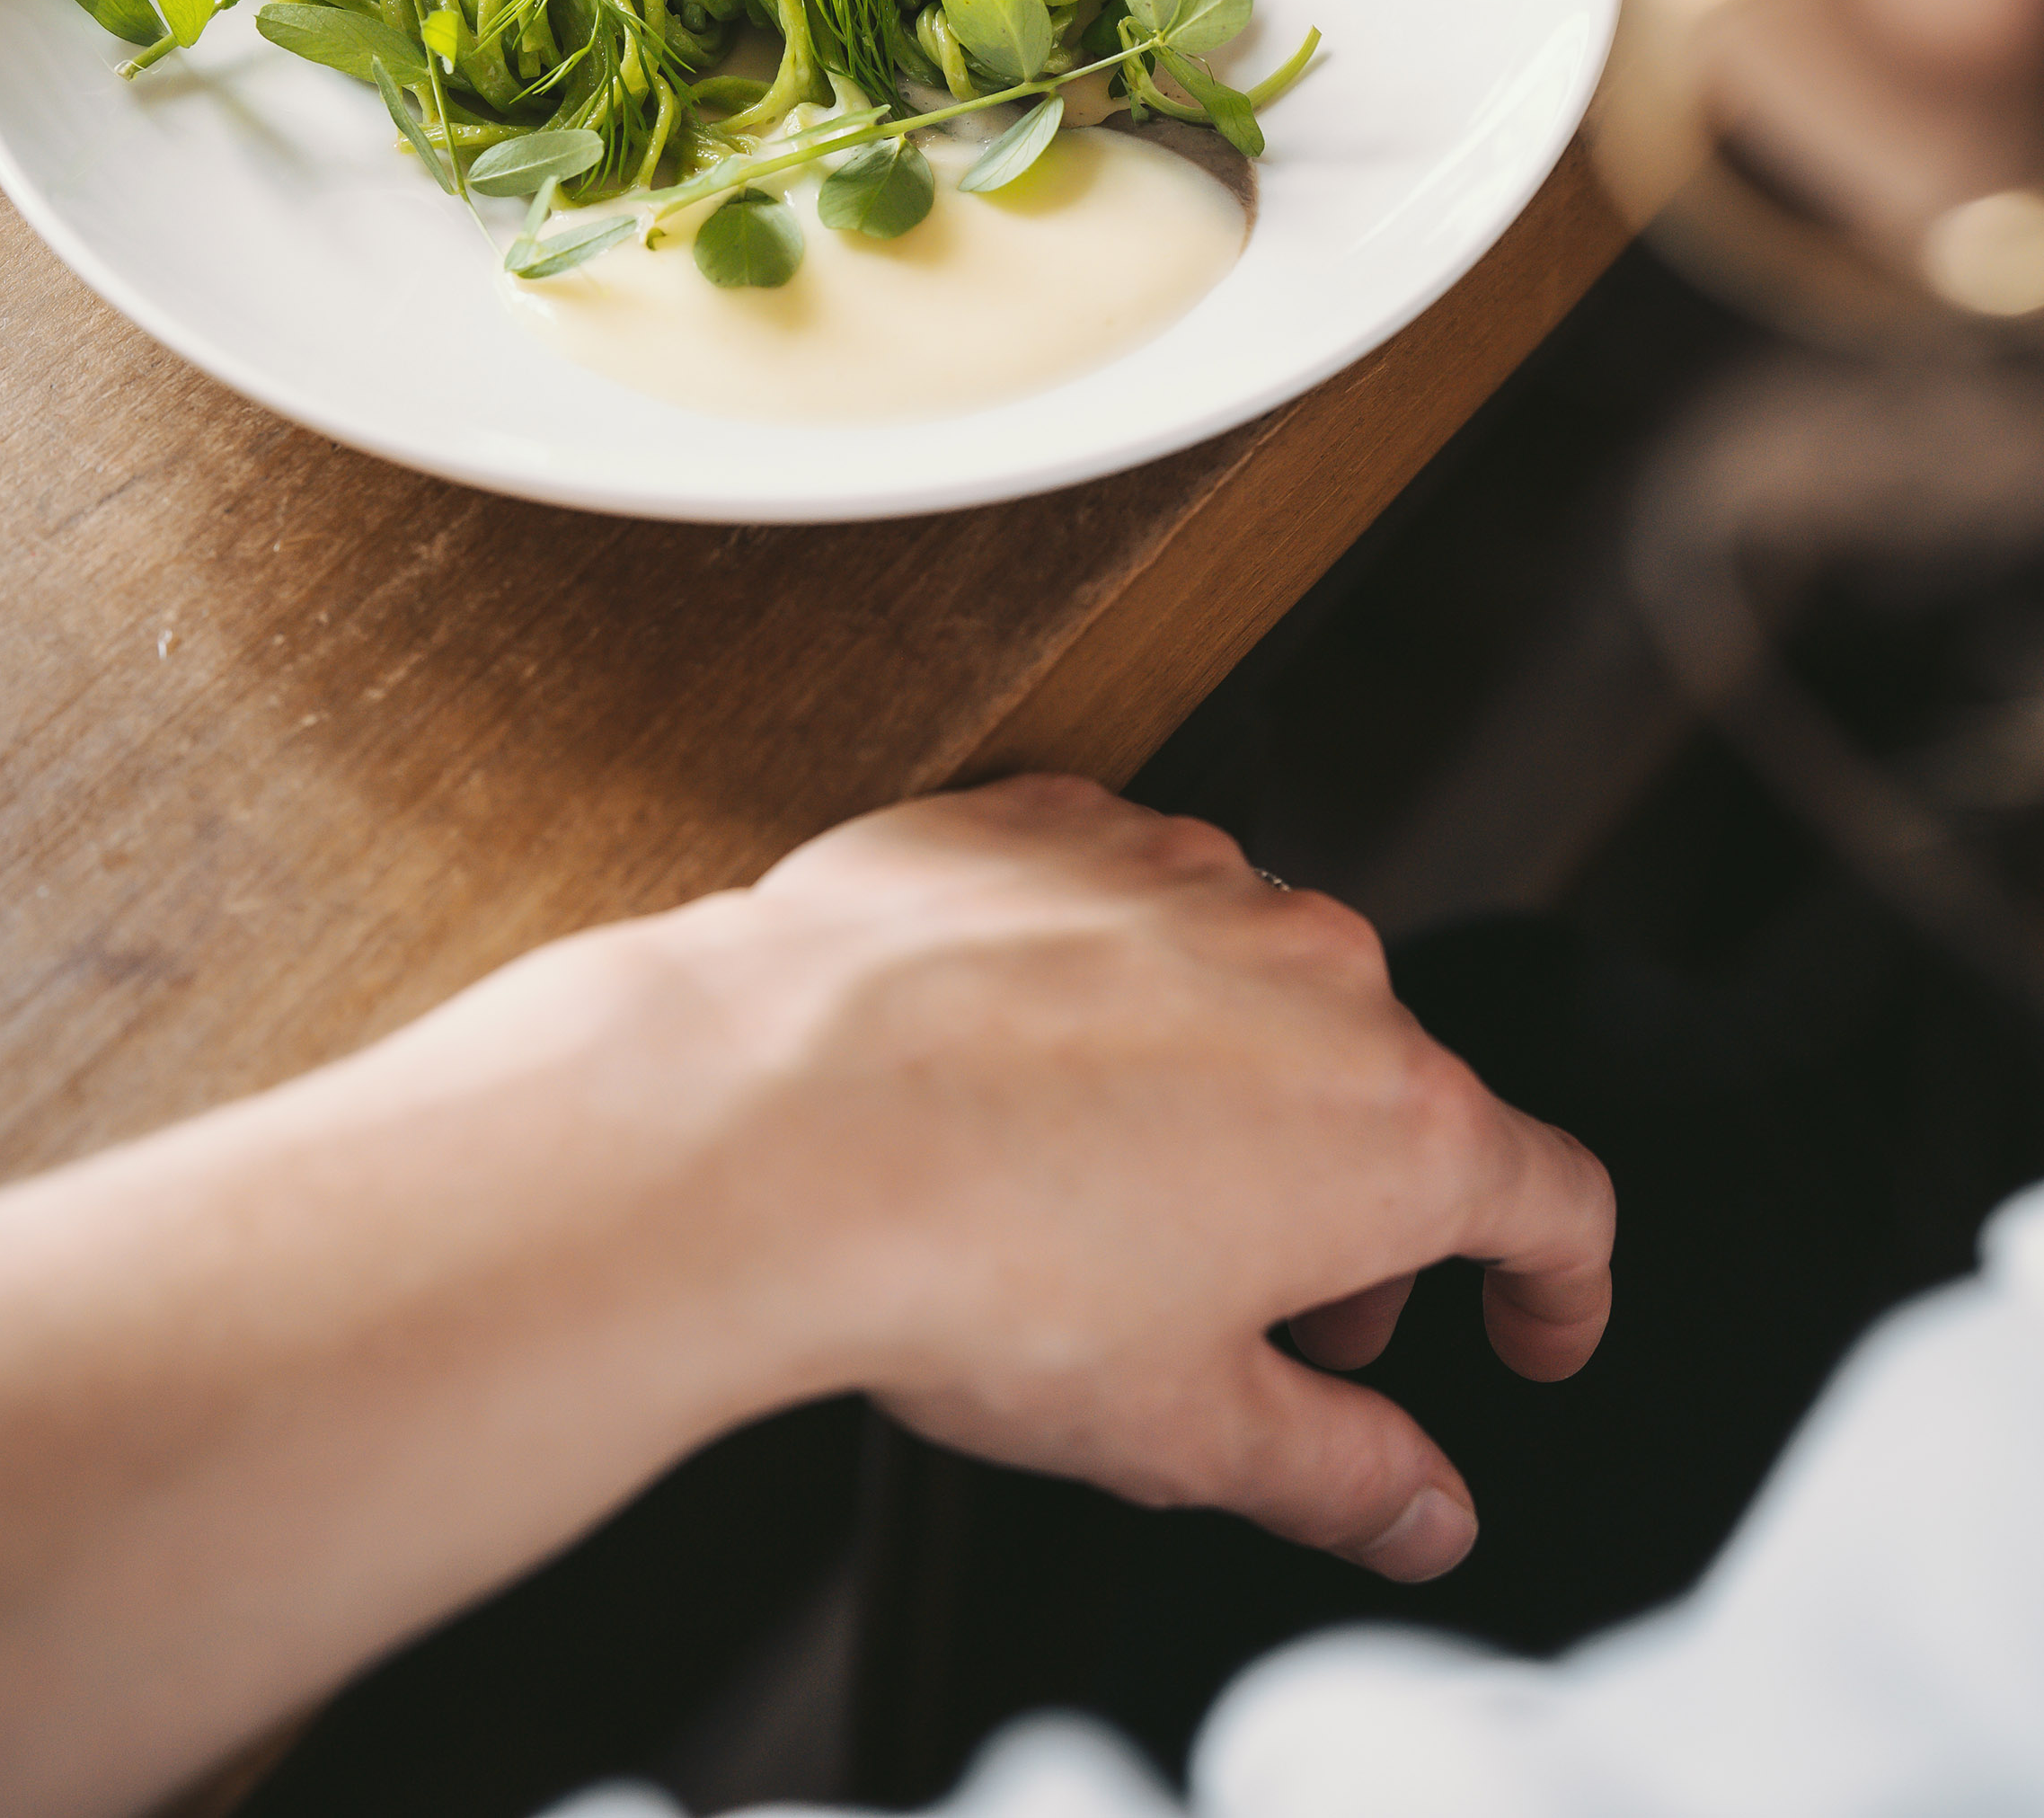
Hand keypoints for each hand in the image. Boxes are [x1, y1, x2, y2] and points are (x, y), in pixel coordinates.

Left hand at [739, 775, 1613, 1581]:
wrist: (770, 1116)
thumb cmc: (976, 1266)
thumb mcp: (1188, 1431)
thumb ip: (1342, 1472)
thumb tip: (1419, 1507)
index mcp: (1390, 1125)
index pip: (1550, 1199)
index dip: (1556, 1286)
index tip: (1529, 1326)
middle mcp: (1313, 970)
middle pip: (1385, 1099)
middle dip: (1345, 1215)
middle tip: (1263, 1312)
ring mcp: (1186, 875)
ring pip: (1251, 989)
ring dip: (1223, 1084)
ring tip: (1106, 1189)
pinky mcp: (1059, 821)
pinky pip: (1124, 901)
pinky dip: (1104, 981)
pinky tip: (1015, 1066)